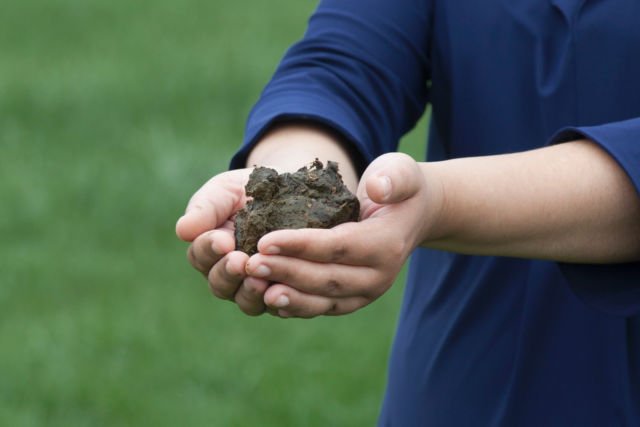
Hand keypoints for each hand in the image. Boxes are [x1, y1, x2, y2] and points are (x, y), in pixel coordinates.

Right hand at [175, 168, 271, 315]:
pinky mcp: (285, 294)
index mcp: (211, 250)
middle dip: (228, 273)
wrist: (292, 192)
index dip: (209, 249)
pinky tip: (283, 290)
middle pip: (220, 284)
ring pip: (246, 301)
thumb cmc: (250, 190)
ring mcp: (256, 286)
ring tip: (259, 279)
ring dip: (250, 292)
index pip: (201, 256)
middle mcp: (230, 273)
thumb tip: (182, 231)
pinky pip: (279, 306)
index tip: (223, 240)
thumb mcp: (226, 191)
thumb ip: (206, 208)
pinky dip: (279, 301)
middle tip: (239, 261)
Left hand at [245, 152, 439, 317]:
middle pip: (327, 278)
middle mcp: (379, 276)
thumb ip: (393, 177)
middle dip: (286, 271)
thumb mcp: (400, 171)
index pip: (339, 247)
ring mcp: (366, 292)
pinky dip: (296, 306)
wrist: (411, 216)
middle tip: (250, 264)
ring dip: (287, 296)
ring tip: (254, 287)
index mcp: (387, 244)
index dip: (301, 246)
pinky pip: (323, 308)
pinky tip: (267, 300)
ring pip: (323, 300)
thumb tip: (377, 188)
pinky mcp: (353, 300)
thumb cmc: (398, 187)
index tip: (264, 240)